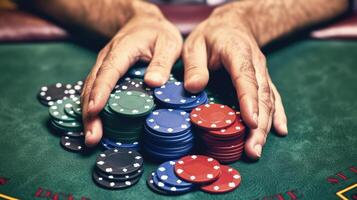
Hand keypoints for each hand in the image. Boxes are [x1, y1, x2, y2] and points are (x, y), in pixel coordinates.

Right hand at [81, 2, 182, 145]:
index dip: (100, 92)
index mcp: (122, 50)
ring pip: (89, 91)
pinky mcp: (104, 74)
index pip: (108, 72)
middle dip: (89, 113)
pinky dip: (92, 109)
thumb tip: (153, 83)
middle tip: (92, 138)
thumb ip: (162, 62)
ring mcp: (103, 66)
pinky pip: (94, 91)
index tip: (94, 110)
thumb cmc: (157, 34)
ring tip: (91, 138)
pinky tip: (95, 125)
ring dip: (88, 115)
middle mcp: (106, 59)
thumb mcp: (168, 43)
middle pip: (92, 86)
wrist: (143, 23)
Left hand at [183, 2, 287, 159]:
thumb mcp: (195, 45)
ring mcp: (262, 73)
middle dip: (259, 125)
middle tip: (252, 150)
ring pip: (269, 101)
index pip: (245, 78)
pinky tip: (280, 131)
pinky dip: (278, 115)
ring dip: (266, 127)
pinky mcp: (264, 80)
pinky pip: (274, 97)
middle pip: (262, 96)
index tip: (251, 123)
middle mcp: (255, 65)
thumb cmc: (212, 36)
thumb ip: (194, 66)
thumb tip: (193, 88)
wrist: (233, 25)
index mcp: (238, 53)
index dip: (249, 101)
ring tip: (258, 149)